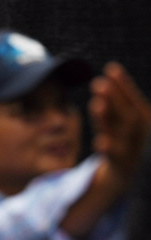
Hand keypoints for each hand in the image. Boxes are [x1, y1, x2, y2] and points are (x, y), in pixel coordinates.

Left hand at [89, 62, 150, 179]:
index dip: (123, 85)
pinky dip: (108, 148)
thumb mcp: (116, 119)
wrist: (125, 171)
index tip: (111, 68)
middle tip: (99, 83)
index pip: (133, 99)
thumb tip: (108, 72)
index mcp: (143, 118)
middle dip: (115, 98)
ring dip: (108, 118)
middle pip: (128, 113)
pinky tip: (99, 142)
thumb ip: (112, 101)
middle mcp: (139, 132)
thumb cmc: (121, 137)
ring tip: (96, 104)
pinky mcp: (120, 163)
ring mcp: (131, 148)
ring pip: (122, 133)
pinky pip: (116, 156)